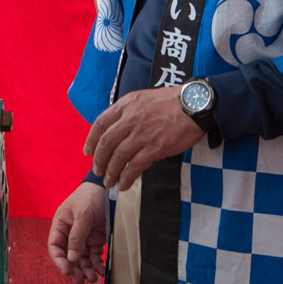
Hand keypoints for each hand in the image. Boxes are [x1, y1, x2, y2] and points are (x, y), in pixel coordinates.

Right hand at [47, 181, 107, 283]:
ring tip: (93, 278)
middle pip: (69, 257)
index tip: (67, 271)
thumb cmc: (89, 197)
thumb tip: (72, 259)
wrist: (108, 189)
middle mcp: (70, 234)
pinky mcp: (96, 240)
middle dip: (74, 269)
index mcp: (60, 226)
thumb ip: (77, 237)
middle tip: (81, 280)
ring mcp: (84, 238)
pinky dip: (97, 265)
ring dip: (86, 270)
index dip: (60, 260)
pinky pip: (95, 256)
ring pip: (82, 259)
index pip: (55, 247)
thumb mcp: (82, 215)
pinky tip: (101, 271)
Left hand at [85, 86, 203, 190]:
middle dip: (99, 160)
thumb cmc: (170, 102)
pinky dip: (126, 177)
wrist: (195, 105)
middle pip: (106, 143)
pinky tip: (123, 184)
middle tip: (97, 171)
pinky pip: (135, 166)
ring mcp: (142, 134)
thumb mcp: (142, 99)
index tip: (88, 152)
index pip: (100, 124)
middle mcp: (130, 120)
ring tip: (108, 181)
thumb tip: (114, 129)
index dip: (91, 140)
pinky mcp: (156, 148)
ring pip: (118, 157)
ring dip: (111, 172)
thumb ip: (126, 112)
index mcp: (125, 106)